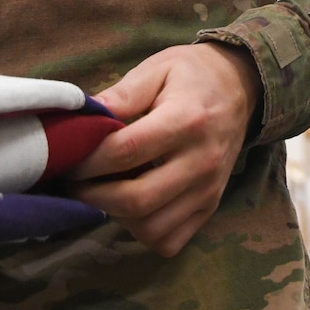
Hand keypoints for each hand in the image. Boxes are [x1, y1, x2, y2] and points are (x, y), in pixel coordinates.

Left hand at [68, 41, 261, 257]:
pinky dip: (142, 232)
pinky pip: (170, 241)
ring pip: (151, 227)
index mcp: (186, 120)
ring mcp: (208, 190)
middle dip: (94, 195)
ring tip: (102, 192)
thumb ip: (120, 94)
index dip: (89, 160)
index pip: (126, 151)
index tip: (69, 158)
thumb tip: (81, 118)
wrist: (240, 87)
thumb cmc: (191, 74)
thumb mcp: (155, 69)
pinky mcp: (210, 207)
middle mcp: (201, 161)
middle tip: (74, 182)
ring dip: (116, 216)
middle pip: (137, 199)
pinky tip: (131, 207)